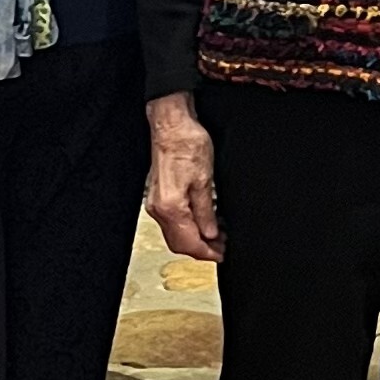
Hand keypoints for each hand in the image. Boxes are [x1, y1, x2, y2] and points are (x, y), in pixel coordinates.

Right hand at [145, 93, 224, 261]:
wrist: (171, 125)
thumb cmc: (187, 144)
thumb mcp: (205, 181)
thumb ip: (207, 212)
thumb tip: (211, 234)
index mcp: (171, 208)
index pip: (189, 243)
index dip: (208, 253)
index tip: (222, 254)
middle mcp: (159, 209)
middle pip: (180, 243)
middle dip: (202, 249)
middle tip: (223, 247)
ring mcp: (156, 203)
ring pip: (175, 234)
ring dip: (196, 238)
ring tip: (218, 235)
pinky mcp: (158, 196)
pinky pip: (173, 221)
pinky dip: (188, 227)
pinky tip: (204, 221)